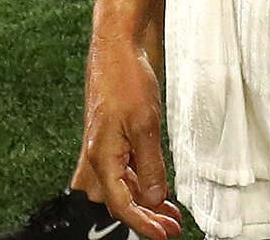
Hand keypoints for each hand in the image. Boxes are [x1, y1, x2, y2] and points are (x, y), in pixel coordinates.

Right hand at [78, 36, 182, 238]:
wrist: (118, 48)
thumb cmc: (125, 78)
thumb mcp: (145, 124)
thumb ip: (150, 165)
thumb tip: (154, 197)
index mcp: (100, 157)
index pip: (121, 205)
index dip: (143, 224)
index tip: (164, 235)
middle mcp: (96, 158)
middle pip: (119, 202)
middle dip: (145, 217)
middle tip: (173, 226)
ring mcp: (103, 149)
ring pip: (121, 189)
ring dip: (145, 203)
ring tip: (171, 213)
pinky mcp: (111, 140)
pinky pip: (123, 173)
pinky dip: (142, 184)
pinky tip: (159, 188)